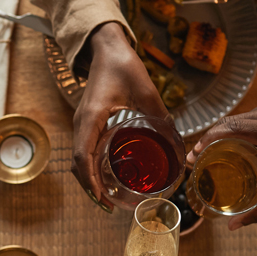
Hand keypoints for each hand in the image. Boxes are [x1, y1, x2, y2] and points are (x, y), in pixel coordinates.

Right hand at [73, 22, 169, 211]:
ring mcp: (82, 124)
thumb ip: (162, 119)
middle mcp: (82, 123)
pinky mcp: (87, 123)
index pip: (83, 155)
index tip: (103, 197)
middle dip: (90, 188)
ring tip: (107, 197)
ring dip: (89, 180)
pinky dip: (90, 168)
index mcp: (92, 117)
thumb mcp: (148, 92)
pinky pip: (83, 150)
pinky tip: (106, 176)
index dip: (91, 180)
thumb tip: (179, 148)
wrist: (107, 49)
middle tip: (110, 206)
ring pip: (78, 159)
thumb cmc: (124, 66)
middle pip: (78, 164)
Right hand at [187, 96, 256, 229]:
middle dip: (211, 138)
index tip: (195, 154)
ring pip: (239, 118)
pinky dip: (239, 129)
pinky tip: (231, 143)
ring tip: (211, 152)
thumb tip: (234, 227)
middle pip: (231, 122)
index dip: (208, 140)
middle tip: (197, 156)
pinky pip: (250, 116)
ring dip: (224, 133)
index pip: (232, 129)